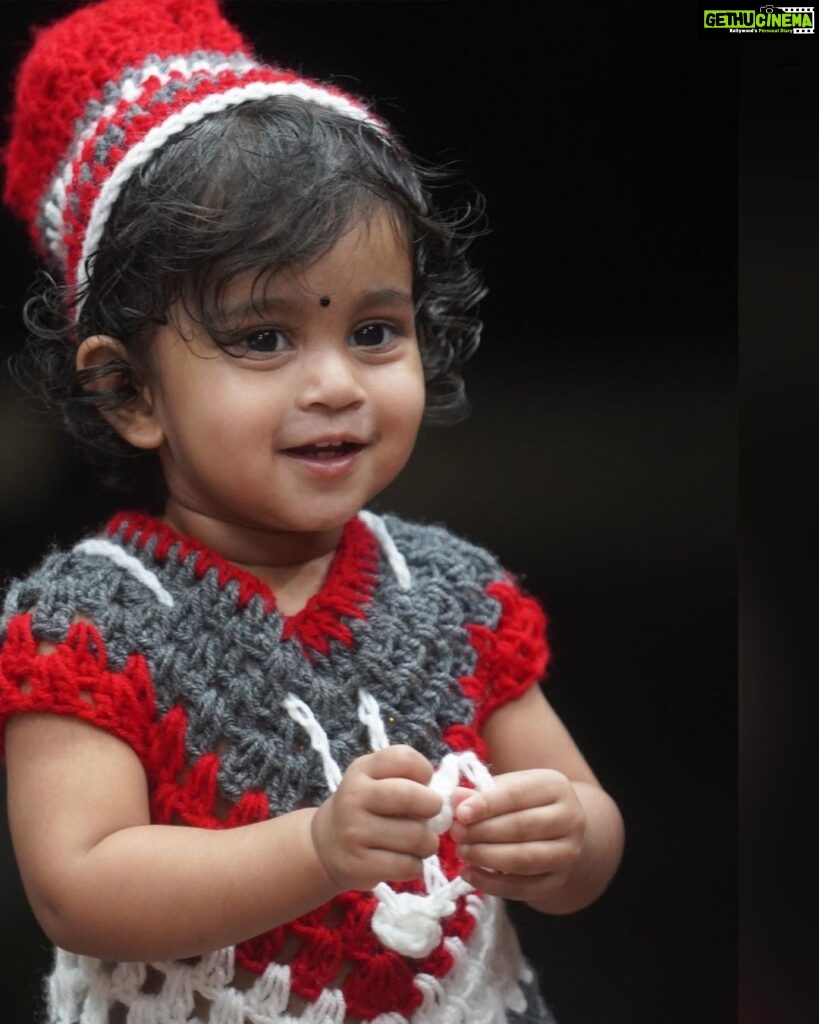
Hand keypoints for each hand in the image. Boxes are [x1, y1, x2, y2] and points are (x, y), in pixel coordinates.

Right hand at [311, 745, 443, 890]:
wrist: (326, 844)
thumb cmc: (366, 807)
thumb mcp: (376, 780)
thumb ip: (409, 778)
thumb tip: (447, 798)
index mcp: (362, 769)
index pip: (405, 759)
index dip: (425, 772)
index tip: (424, 785)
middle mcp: (354, 796)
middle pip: (412, 797)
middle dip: (434, 809)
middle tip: (430, 818)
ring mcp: (354, 832)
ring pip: (415, 836)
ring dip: (428, 843)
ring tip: (420, 842)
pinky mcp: (358, 865)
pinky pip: (407, 866)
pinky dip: (416, 865)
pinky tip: (407, 860)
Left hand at [450, 768, 585, 900]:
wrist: (557, 827)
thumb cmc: (524, 801)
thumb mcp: (507, 787)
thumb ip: (482, 792)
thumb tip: (456, 799)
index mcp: (555, 786)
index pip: (517, 795)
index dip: (487, 805)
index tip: (460, 813)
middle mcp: (570, 819)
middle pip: (523, 827)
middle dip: (484, 832)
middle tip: (456, 834)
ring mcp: (568, 852)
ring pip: (525, 859)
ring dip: (487, 858)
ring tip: (462, 852)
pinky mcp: (559, 880)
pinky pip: (524, 888)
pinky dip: (493, 884)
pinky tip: (470, 874)